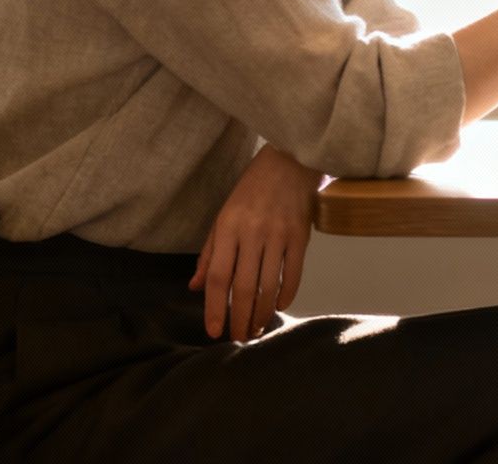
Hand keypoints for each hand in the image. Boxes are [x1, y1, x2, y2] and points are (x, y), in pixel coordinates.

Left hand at [189, 144, 320, 340]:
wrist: (290, 160)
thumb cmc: (252, 189)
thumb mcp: (224, 216)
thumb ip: (210, 253)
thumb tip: (196, 287)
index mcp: (228, 228)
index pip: (219, 277)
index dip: (215, 308)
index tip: (214, 332)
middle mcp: (252, 233)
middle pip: (243, 287)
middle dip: (239, 318)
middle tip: (238, 337)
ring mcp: (279, 235)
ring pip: (268, 285)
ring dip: (261, 312)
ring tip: (256, 327)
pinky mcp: (301, 236)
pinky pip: (294, 273)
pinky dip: (286, 294)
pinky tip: (279, 305)